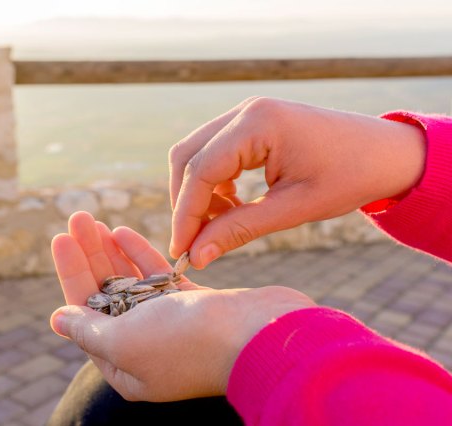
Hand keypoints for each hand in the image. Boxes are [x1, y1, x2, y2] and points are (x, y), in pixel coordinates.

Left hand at [50, 211, 313, 400]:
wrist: (262, 336)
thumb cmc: (190, 343)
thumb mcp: (125, 342)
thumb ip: (89, 329)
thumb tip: (58, 319)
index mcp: (124, 365)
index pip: (85, 312)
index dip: (71, 273)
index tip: (61, 237)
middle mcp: (145, 347)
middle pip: (107, 294)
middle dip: (90, 255)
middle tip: (77, 217)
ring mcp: (172, 326)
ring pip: (132, 283)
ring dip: (113, 252)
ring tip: (94, 221)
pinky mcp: (196, 306)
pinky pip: (159, 278)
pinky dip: (142, 255)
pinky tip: (125, 232)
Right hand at [169, 97, 425, 267]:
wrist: (387, 153)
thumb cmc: (350, 177)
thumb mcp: (294, 209)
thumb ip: (239, 230)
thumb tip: (195, 256)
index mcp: (258, 122)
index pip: (201, 170)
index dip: (186, 214)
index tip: (181, 252)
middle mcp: (245, 110)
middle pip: (187, 156)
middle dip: (185, 203)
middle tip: (191, 244)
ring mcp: (247, 113)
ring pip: (196, 154)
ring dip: (197, 193)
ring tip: (216, 227)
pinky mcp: (251, 123)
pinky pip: (215, 152)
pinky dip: (213, 182)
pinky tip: (230, 206)